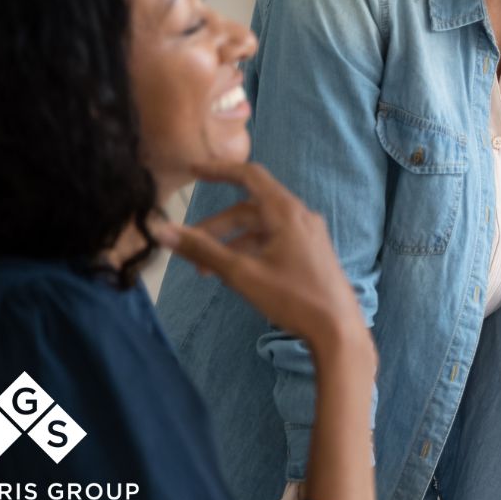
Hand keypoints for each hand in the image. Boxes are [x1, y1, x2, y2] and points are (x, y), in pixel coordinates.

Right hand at [157, 162, 366, 353]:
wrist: (338, 329)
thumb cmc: (292, 297)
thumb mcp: (241, 274)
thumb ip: (202, 250)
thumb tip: (162, 230)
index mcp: (286, 211)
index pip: (249, 176)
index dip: (219, 170)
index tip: (193, 170)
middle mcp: (299, 215)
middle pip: (250, 208)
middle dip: (217, 226)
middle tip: (189, 248)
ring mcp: (308, 234)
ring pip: (261, 227)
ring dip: (232, 243)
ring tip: (206, 271)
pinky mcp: (312, 251)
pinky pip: (275, 240)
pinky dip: (251, 249)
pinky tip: (236, 273)